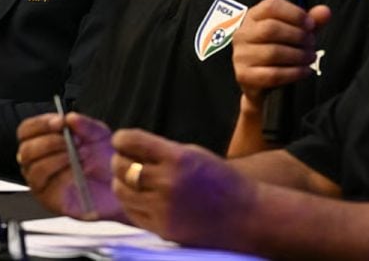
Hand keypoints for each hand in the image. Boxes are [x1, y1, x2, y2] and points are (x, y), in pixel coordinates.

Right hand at [16, 112, 122, 220]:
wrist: (121, 186)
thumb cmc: (104, 161)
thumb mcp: (98, 135)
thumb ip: (85, 125)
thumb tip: (69, 117)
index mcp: (43, 143)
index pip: (26, 131)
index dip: (39, 124)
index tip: (59, 121)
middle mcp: (37, 163)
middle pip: (25, 150)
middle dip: (48, 141)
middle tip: (70, 140)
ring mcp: (42, 183)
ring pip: (34, 168)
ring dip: (56, 158)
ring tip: (77, 155)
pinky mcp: (51, 200)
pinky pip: (47, 186)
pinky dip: (62, 175)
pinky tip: (77, 171)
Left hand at [110, 129, 258, 250]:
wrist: (247, 217)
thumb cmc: (221, 181)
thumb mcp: (193, 154)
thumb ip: (161, 151)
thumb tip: (128, 148)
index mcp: (177, 158)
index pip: (131, 141)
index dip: (121, 140)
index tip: (121, 141)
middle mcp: (167, 182)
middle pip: (121, 167)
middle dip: (120, 160)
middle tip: (126, 161)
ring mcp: (163, 208)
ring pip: (121, 191)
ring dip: (122, 183)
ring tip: (132, 181)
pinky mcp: (163, 229)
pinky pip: (132, 212)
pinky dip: (132, 203)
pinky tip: (141, 198)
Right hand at [232, 0, 331, 110]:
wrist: (260, 85)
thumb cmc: (278, 54)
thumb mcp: (294, 34)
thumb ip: (309, 22)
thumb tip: (325, 11)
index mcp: (253, 17)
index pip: (271, 6)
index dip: (295, 13)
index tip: (310, 24)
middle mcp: (242, 34)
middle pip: (271, 28)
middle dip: (298, 36)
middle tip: (311, 44)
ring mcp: (241, 55)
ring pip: (273, 52)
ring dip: (298, 55)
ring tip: (309, 58)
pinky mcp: (244, 75)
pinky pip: (273, 74)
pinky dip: (294, 73)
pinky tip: (304, 71)